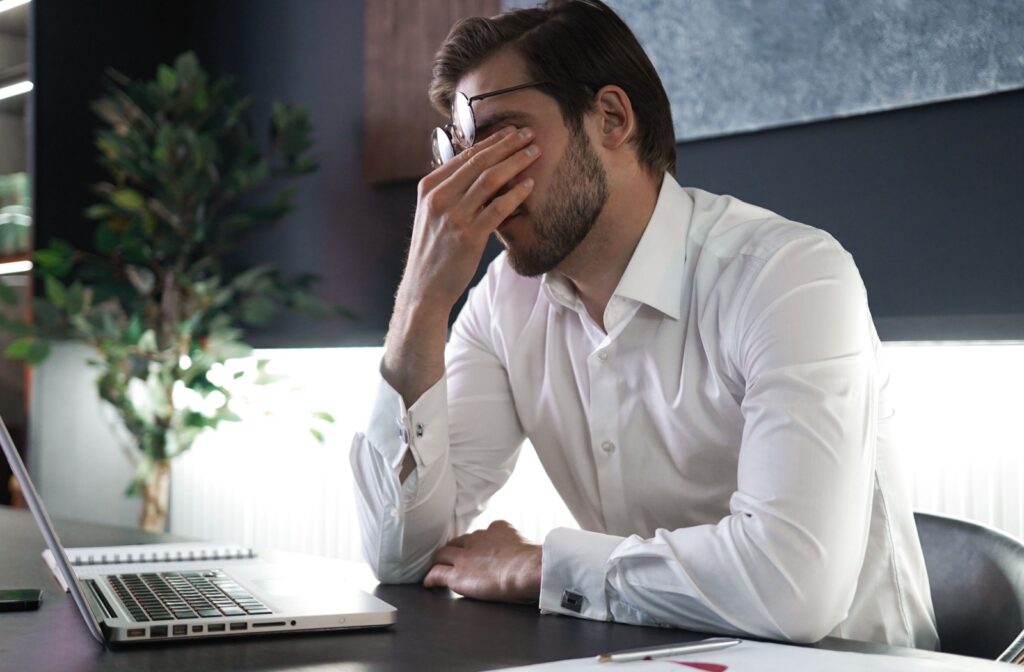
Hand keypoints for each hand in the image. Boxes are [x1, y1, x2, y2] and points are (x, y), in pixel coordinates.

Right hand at [399, 126, 540, 313]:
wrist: (424, 288)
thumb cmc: (434, 251)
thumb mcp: (433, 214)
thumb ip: (451, 192)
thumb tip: (478, 170)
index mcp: (430, 187)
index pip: (465, 156)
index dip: (491, 141)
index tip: (511, 132)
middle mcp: (439, 197)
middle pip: (479, 162)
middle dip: (507, 145)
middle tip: (529, 134)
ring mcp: (453, 216)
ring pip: (490, 180)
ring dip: (516, 162)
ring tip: (535, 153)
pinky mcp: (469, 236)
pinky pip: (498, 208)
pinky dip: (515, 194)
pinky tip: (530, 185)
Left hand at [423, 520, 541, 603]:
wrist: (528, 568)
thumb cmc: (535, 562)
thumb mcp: (528, 545)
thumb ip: (521, 547)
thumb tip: (530, 557)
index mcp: (497, 529)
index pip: (482, 533)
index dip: (476, 543)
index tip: (476, 550)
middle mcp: (478, 538)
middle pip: (458, 541)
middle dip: (454, 549)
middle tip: (453, 559)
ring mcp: (466, 556)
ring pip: (443, 554)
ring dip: (440, 561)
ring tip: (437, 568)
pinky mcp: (458, 574)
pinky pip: (437, 573)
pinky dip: (431, 578)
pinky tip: (429, 583)